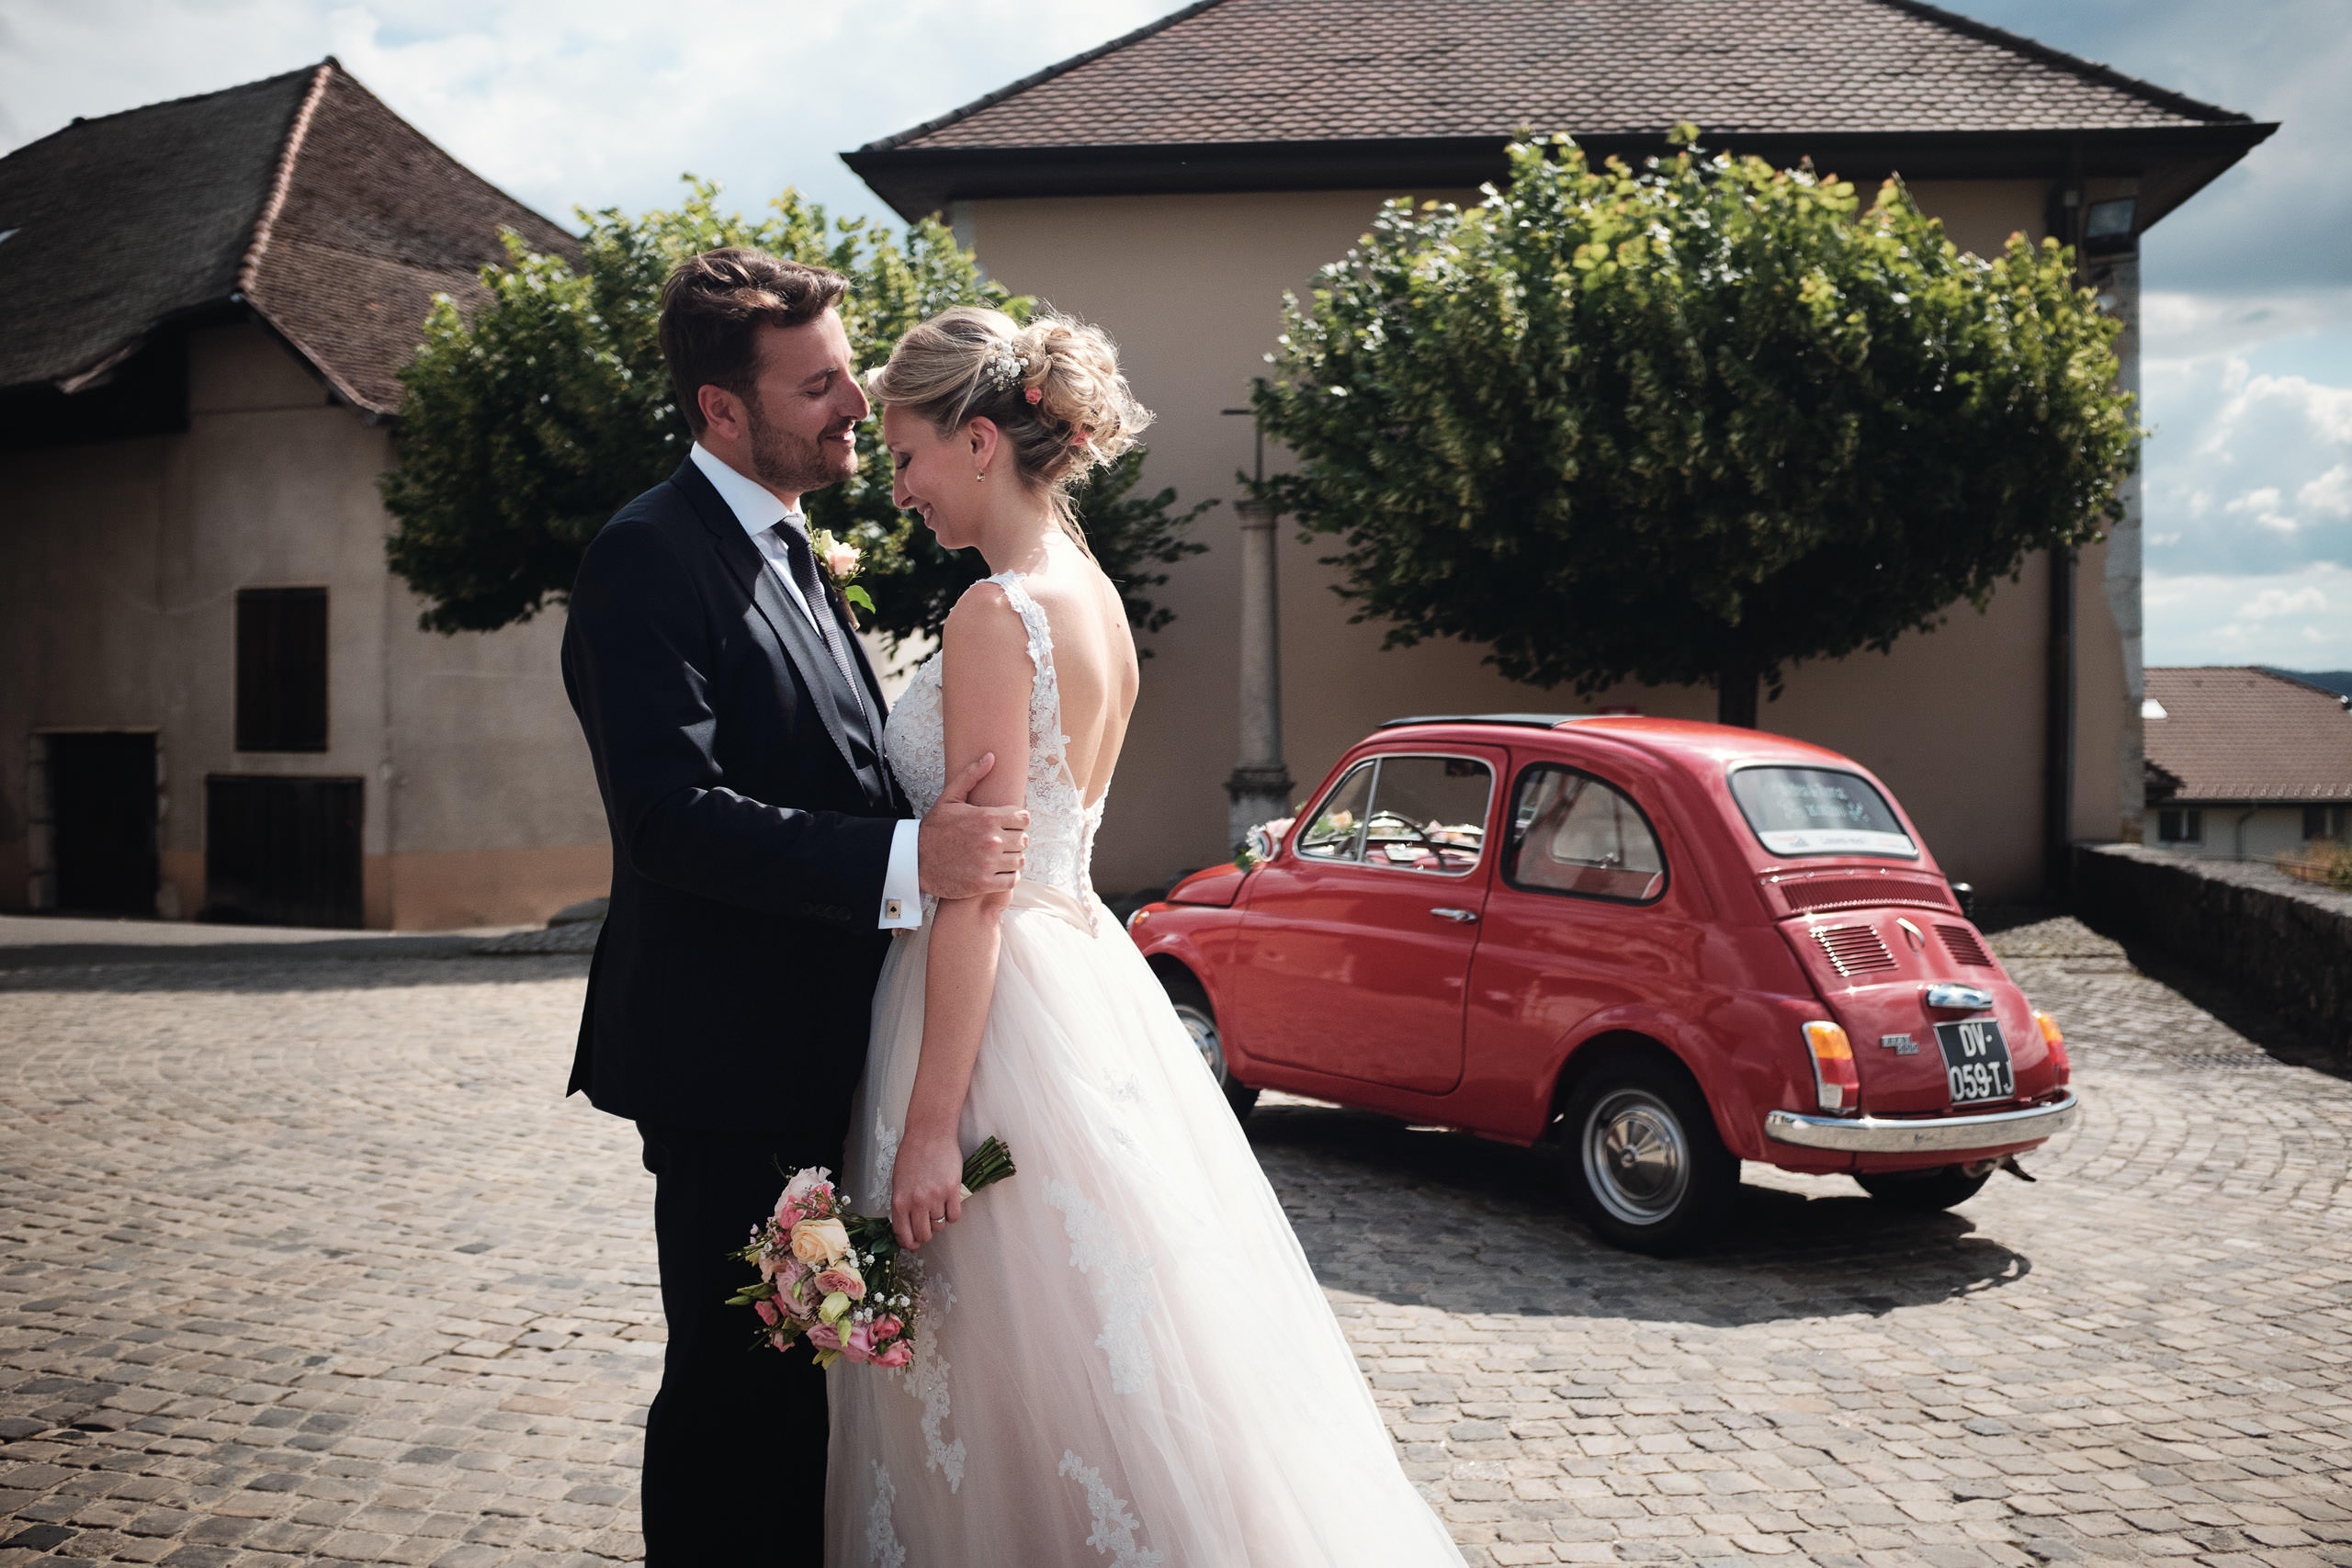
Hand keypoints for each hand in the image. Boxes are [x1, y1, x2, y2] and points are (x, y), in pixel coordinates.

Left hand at [890, 1130, 965, 1249]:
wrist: (930, 1133)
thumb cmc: (912, 1155)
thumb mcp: (898, 1181)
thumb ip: (902, 1205)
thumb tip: (907, 1226)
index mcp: (899, 1201)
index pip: (903, 1234)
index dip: (909, 1243)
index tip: (913, 1245)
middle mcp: (917, 1202)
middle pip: (923, 1235)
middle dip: (925, 1235)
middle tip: (927, 1228)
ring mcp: (936, 1197)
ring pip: (940, 1225)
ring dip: (939, 1221)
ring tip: (938, 1207)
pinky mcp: (952, 1190)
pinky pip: (954, 1216)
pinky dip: (952, 1215)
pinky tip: (949, 1205)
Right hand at [919, 753, 1027, 899]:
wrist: (914, 860)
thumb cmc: (934, 829)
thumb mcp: (949, 798)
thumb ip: (971, 776)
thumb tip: (991, 757)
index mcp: (986, 817)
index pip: (1023, 818)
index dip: (1017, 821)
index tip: (1007, 825)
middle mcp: (991, 840)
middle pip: (1023, 839)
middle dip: (1014, 839)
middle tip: (1002, 841)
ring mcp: (988, 863)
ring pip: (1019, 859)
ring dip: (1012, 858)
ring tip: (1000, 856)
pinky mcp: (984, 883)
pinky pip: (1012, 879)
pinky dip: (1008, 875)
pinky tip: (998, 870)